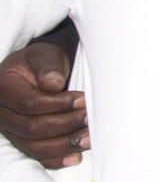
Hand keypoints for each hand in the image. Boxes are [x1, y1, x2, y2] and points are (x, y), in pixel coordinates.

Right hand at [0, 43, 88, 168]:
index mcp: (4, 89)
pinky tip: (76, 156)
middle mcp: (2, 113)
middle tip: (90, 118)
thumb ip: (48, 67)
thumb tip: (54, 84)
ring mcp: (11, 130)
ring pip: (34, 146)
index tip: (83, 100)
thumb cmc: (42, 61)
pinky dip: (56, 159)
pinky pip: (36, 155)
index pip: (30, 104)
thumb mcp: (45, 55)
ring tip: (88, 138)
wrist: (38, 70)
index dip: (58, 104)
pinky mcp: (22, 140)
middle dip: (65, 125)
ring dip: (64, 144)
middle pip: (32, 128)